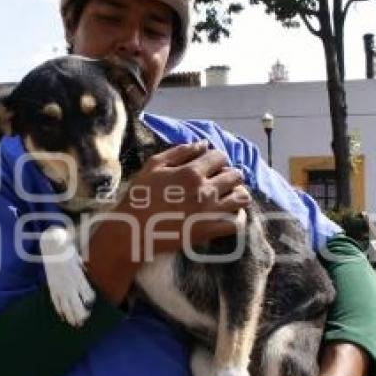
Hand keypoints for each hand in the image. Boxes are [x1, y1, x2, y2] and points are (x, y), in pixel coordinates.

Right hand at [118, 141, 249, 252]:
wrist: (133, 230)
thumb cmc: (139, 196)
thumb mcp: (153, 166)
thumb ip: (179, 151)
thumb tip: (203, 144)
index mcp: (191, 172)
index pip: (220, 157)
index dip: (217, 159)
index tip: (210, 166)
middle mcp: (205, 190)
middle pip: (235, 175)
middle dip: (229, 175)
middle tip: (219, 181)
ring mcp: (209, 211)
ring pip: (242, 197)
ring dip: (238, 193)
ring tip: (228, 196)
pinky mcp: (209, 230)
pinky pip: (237, 223)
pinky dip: (238, 216)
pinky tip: (230, 213)